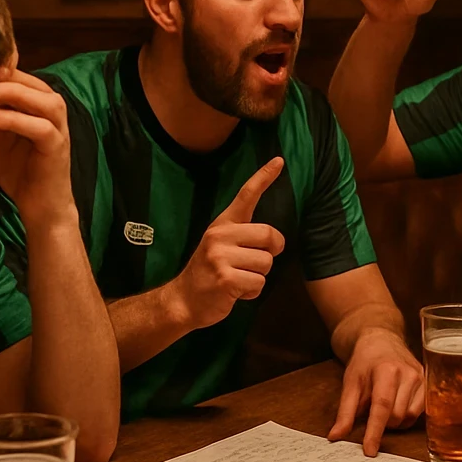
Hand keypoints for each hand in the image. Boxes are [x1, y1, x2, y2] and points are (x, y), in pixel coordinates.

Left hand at [0, 64, 74, 228]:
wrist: (38, 205)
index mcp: (39, 106)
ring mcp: (58, 129)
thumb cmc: (16, 169)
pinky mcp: (57, 147)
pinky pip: (40, 128)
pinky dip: (15, 120)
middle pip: (35, 83)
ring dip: (14, 94)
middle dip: (8, 77)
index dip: (2, 70)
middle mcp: (53, 112)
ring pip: (43, 101)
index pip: (23, 78)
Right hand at [169, 159, 286, 331]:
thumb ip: (242, 237)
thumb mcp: (219, 246)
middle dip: (271, 252)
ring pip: (266, 263)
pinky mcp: (225, 278)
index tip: (279, 161)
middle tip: (256, 262)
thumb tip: (274, 239)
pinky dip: (252, 293)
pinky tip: (235, 292)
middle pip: (269, 235)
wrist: (182, 300)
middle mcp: (220, 235)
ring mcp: (221, 256)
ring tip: (238, 279)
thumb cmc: (208, 273)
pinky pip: (258, 284)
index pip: (245, 196)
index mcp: (222, 225)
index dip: (263, 178)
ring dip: (258, 277)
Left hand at [328, 330, 423, 455]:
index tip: (369, 450)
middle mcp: (408, 373)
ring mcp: (421, 378)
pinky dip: (405, 416)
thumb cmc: (364, 362)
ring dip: (393, 420)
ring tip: (383, 405)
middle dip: (381, 422)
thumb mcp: (350, 383)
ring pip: (408, 417)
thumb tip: (335, 437)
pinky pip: (419, 413)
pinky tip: (397, 405)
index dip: (375, 431)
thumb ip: (344, 412)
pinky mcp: (429, 384)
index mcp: (386, 370)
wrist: (382, 341)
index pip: (381, 407)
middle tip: (371, 409)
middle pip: (396, 416)